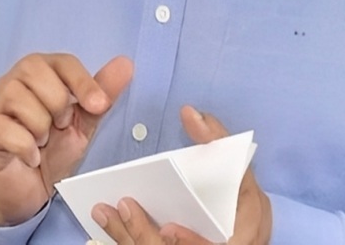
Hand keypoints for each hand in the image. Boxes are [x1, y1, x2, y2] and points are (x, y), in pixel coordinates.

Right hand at [0, 53, 132, 226]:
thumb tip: (125, 64)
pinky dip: (28, 149)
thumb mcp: (83, 122)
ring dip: (41, 129)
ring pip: (23, 102)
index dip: (83, 82)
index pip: (63, 61)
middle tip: (58, 125)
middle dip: (58, 104)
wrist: (30, 188)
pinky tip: (31, 156)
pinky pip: (11, 131)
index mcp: (41, 72)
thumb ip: (102, 93)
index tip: (99, 105)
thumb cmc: (53, 149)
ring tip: (41, 141)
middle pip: (37, 72)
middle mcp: (15, 80)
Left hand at [91, 106, 271, 244]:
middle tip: (125, 207)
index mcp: (236, 239)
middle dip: (146, 235)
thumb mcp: (240, 170)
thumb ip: (217, 142)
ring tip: (104, 212)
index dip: (191, 242)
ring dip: (128, 236)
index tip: (168, 229)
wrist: (240, 226)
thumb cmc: (241, 199)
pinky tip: (107, 221)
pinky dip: (124, 238)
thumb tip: (189, 113)